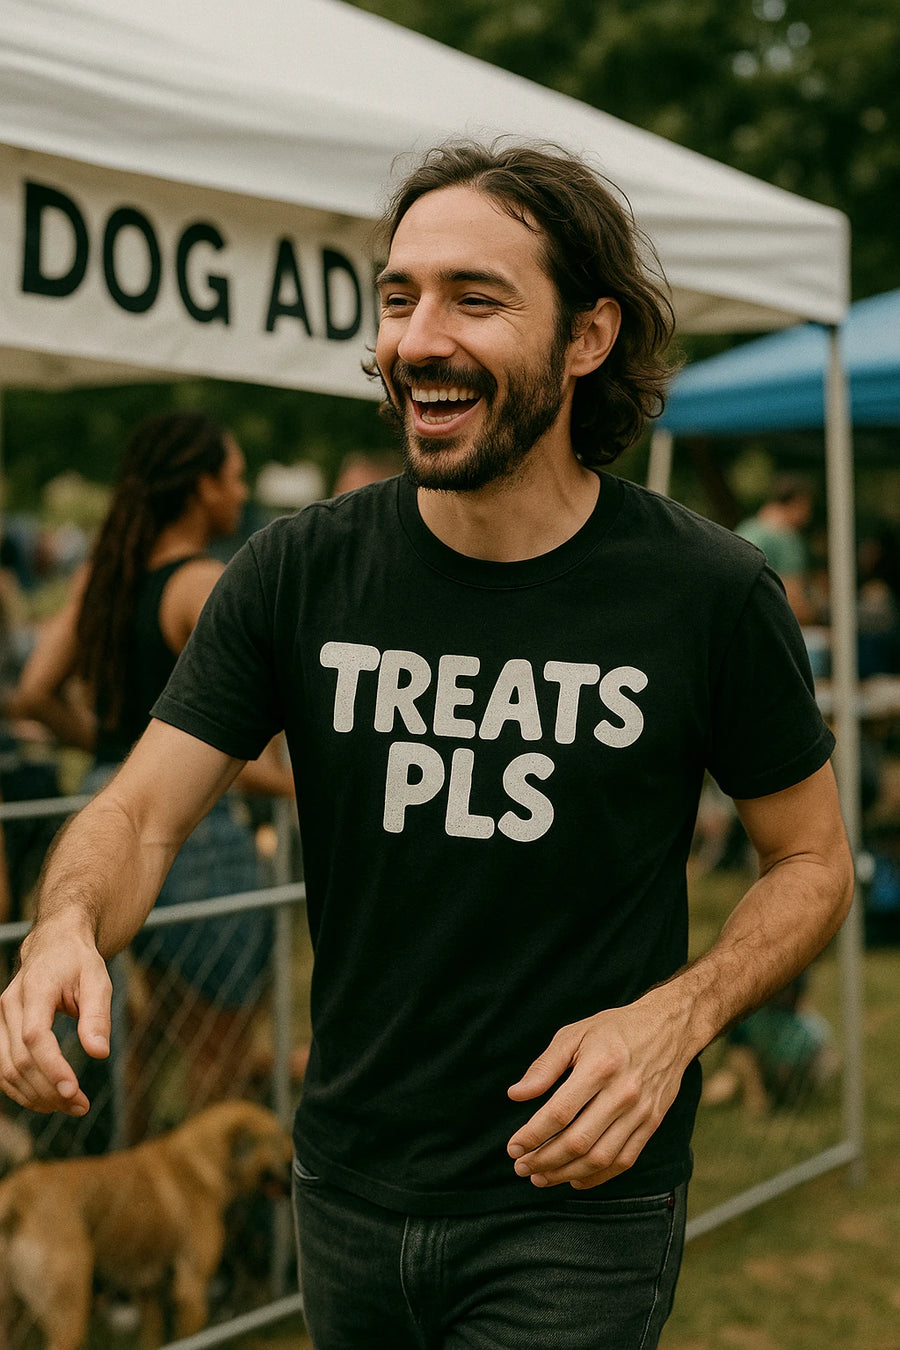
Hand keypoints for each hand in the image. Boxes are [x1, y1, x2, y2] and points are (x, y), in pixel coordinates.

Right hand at [0, 923, 111, 1115]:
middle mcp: (9, 1006)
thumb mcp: (98, 980)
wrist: (53, 945)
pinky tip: (48, 1099)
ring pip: (6, 1070)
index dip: (51, 1068)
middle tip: (81, 1105)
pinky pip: (3, 1069)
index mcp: (36, 989)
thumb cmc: (78, 962)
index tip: (73, 1091)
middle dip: (49, 1089)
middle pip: (20, 1060)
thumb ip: (97, 1015)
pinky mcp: (0, 1032)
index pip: (35, 1037)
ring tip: (70, 1106)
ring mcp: (0, 1020)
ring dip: (35, 1096)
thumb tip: (100, 1053)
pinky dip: (22, 1090)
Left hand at [506, 990, 690, 1189]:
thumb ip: (544, 1066)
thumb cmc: (614, 1030)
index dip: (533, 1135)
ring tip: (541, 1177)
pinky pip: (623, 1160)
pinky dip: (597, 1176)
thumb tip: (516, 1094)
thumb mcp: (575, 1034)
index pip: (559, 1113)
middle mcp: (621, 1094)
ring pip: (599, 1157)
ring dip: (566, 1173)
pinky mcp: (651, 1123)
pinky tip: (575, 1179)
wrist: (668, 1029)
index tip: (513, 1147)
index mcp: (599, 1068)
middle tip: (521, 1168)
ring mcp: (640, 1112)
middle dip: (544, 1160)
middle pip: (577, 1141)